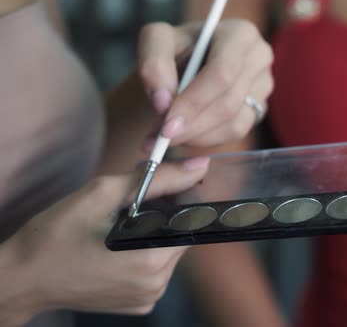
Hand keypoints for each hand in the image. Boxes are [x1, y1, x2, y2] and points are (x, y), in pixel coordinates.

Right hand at [0, 157, 208, 325]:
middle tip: (131, 206)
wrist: (24, 277)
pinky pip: (156, 271)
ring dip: (154, 234)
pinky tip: (119, 248)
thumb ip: (158, 178)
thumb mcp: (103, 194)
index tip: (160, 188)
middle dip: (165, 215)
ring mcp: (148, 298)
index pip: (192, 220)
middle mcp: (156, 284)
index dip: (181, 198)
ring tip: (121, 227)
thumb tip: (199, 166)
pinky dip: (144, 254)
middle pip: (181, 236)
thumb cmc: (56, 233)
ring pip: (169, 252)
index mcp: (151, 259)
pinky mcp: (139, 304)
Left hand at [138, 19, 273, 147]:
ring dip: (196, 135)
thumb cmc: (175, 48)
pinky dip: (206, 138)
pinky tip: (186, 133)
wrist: (187, 63)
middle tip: (160, 137)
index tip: (166, 124)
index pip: (223, 73)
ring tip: (165, 135)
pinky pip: (235, 133)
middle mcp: (259, 59)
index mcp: (240, 34)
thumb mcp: (156, 41)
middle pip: (228, 102)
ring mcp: (263, 87)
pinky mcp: (259, 110)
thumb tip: (163, 102)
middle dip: (191, 124)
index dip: (194, 101)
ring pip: (233, 123)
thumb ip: (153, 63)